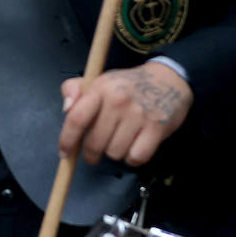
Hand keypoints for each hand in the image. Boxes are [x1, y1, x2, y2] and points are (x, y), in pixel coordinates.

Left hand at [59, 62, 192, 166]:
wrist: (170, 78)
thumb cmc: (127, 86)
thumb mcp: (99, 81)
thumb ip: (74, 90)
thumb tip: (66, 108)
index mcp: (101, 88)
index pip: (76, 119)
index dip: (67, 141)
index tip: (65, 153)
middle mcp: (119, 101)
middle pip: (94, 144)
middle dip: (92, 153)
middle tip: (97, 149)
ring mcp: (139, 114)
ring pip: (114, 153)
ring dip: (115, 153)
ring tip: (121, 140)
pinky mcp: (157, 128)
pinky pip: (135, 158)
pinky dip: (133, 158)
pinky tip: (135, 146)